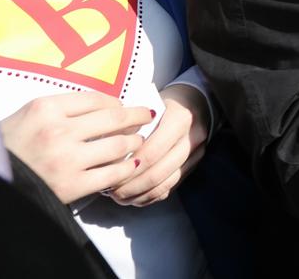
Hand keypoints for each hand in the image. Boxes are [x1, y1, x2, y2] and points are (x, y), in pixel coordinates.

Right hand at [0, 92, 151, 202]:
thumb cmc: (11, 144)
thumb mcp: (29, 115)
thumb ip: (62, 108)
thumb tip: (103, 105)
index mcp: (46, 109)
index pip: (97, 99)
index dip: (118, 103)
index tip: (125, 106)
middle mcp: (59, 131)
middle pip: (114, 119)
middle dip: (137, 117)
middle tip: (147, 116)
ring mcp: (67, 160)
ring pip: (118, 145)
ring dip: (135, 142)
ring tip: (138, 141)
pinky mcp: (72, 186)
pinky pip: (111, 174)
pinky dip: (127, 168)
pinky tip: (132, 164)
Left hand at [109, 84, 209, 206]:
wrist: (195, 101)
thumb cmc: (164, 102)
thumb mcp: (147, 105)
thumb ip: (130, 125)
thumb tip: (103, 149)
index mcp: (179, 119)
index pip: (151, 153)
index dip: (127, 167)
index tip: (106, 173)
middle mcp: (191, 138)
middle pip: (157, 173)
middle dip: (130, 187)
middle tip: (110, 191)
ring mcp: (196, 153)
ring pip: (165, 185)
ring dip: (139, 195)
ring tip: (119, 196)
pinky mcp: (194, 165)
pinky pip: (171, 188)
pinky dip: (150, 196)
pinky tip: (135, 196)